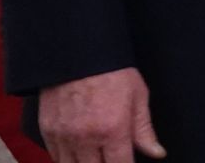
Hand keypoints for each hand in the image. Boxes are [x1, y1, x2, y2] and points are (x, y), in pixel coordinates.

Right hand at [37, 67, 165, 162]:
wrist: (77, 53)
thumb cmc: (113, 72)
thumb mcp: (137, 97)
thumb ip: (144, 130)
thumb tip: (157, 153)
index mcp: (113, 130)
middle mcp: (86, 138)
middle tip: (111, 158)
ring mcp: (64, 136)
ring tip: (95, 158)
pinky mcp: (47, 131)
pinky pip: (55, 157)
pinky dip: (66, 160)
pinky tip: (77, 156)